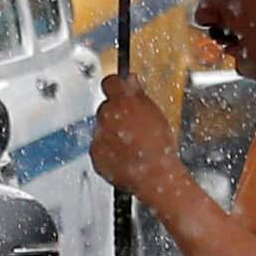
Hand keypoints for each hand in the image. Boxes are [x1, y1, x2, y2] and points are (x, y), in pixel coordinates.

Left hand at [87, 71, 178, 200]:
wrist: (155, 175)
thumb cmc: (159, 146)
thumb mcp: (155, 113)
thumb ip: (137, 93)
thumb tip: (130, 79)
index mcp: (122, 101)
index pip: (110, 82)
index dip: (115, 86)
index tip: (119, 88)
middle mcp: (106, 115)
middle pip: (106, 108)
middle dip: (116, 114)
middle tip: (133, 126)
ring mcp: (99, 136)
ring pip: (102, 129)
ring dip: (112, 134)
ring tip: (132, 145)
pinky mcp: (95, 154)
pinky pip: (99, 148)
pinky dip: (109, 151)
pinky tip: (125, 156)